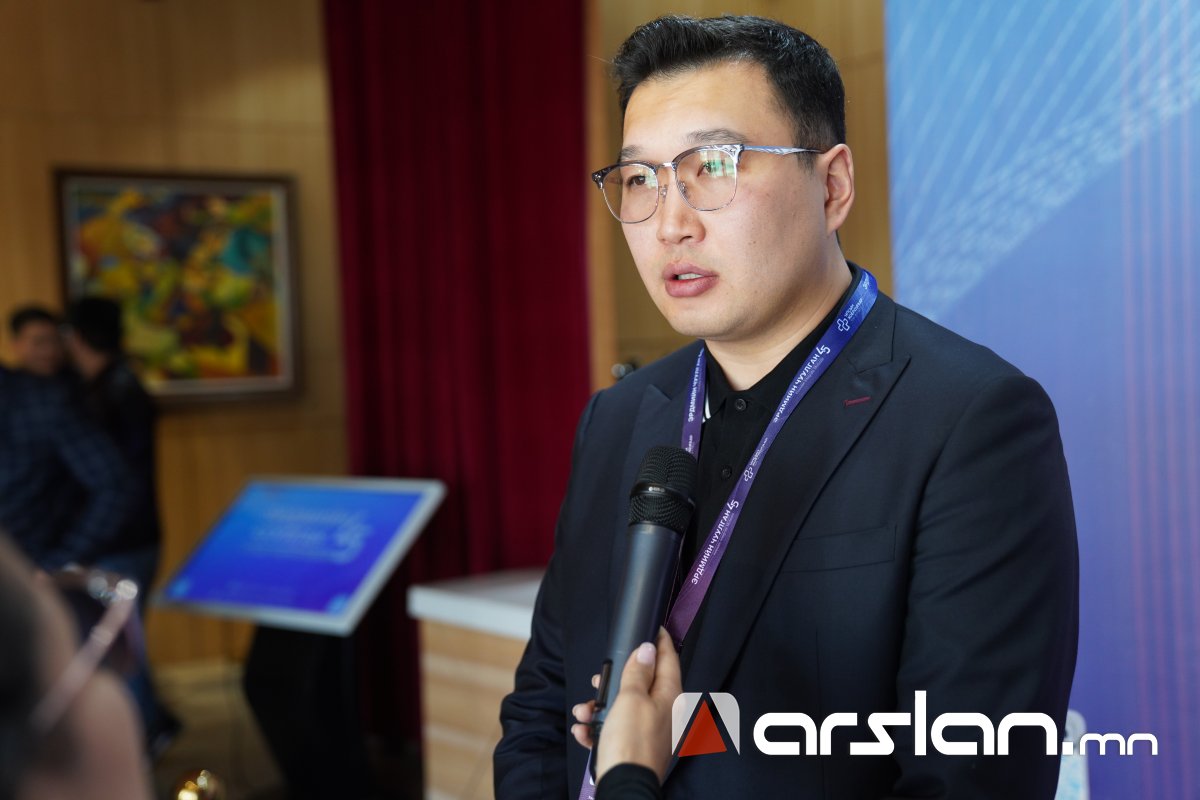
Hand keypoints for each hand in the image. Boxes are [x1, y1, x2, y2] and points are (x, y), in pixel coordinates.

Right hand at [570, 627, 681, 782]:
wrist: (623, 786)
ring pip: (624, 707)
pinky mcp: (635, 746)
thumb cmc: (630, 742)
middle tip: (600, 677)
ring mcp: (650, 730)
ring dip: (600, 706)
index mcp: (670, 696)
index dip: (660, 642)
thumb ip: (638, 672)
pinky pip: (616, 729)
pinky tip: (584, 731)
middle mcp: (664, 712)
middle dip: (617, 679)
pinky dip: (599, 728)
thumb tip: (648, 649)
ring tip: (584, 711)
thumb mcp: (630, 698)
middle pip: (642, 683)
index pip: (669, 660)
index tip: (654, 627)